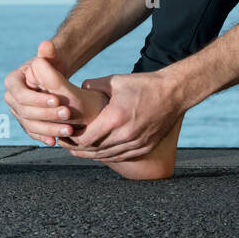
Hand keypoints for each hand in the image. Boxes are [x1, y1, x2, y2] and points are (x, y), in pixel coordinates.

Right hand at [2, 41, 104, 145]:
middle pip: (25, 111)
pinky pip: (33, 132)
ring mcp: (17, 112)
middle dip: (47, 115)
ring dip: (49, 129)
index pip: (21, 94)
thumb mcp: (53, 57)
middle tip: (67, 114)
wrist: (54, 77)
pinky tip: (56, 141)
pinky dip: (44, 137)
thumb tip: (46, 45)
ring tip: (68, 129)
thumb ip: (49, 52)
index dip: (38, 99)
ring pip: (29, 125)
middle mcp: (11, 98)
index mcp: (12, 81)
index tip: (57, 100)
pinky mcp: (26, 122)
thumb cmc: (53, 64)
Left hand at [67, 70, 183, 164]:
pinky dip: (108, 155)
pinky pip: (121, 157)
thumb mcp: (115, 81)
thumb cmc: (145, 84)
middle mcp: (125, 135)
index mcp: (115, 118)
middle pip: (93, 150)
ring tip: (80, 150)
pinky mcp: (145, 147)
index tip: (64, 135)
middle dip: (78, 149)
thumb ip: (93, 85)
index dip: (72, 139)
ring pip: (107, 156)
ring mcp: (137, 144)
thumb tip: (78, 89)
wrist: (174, 92)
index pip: (85, 138)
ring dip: (91, 154)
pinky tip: (100, 152)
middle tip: (67, 145)